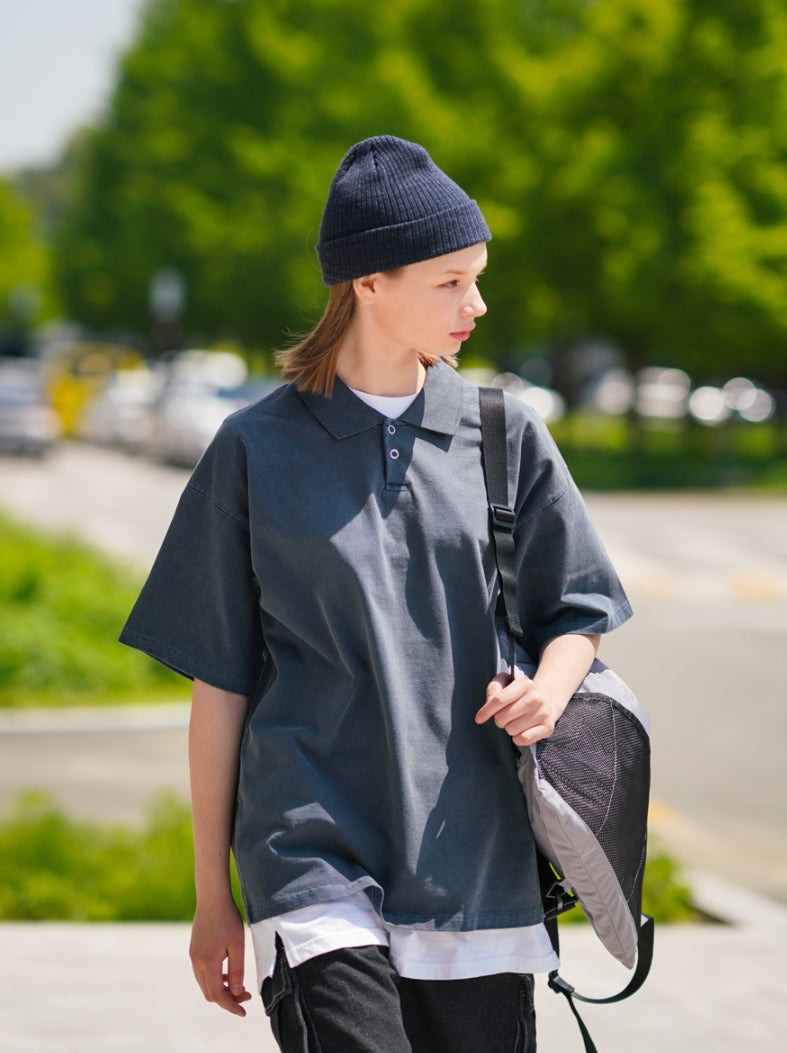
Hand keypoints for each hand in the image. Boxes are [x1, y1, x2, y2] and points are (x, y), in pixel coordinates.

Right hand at [190, 895, 251, 1016]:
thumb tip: (237, 992)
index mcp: (208, 963)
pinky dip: (216, 979)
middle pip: (210, 993)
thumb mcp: (238, 945)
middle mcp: (197, 963)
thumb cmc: (228, 919)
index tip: (243, 1012)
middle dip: (228, 999)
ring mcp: (194, 957)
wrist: (212, 898)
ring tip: (240, 985)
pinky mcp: (194, 951)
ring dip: (222, 989)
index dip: (231, 1006)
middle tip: (246, 996)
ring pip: (206, 984)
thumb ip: (237, 970)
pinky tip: (229, 973)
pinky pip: (203, 974)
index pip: (218, 995)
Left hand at [475, 670, 565, 747]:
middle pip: (502, 717)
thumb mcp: (506, 682)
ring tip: (516, 721)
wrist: (548, 698)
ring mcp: (543, 713)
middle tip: (505, 716)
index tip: (479, 718)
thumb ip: (494, 689)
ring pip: (511, 730)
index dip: (486, 711)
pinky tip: (521, 730)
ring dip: (509, 728)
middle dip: (499, 719)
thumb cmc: (520, 692)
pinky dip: (518, 738)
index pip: (499, 700)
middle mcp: (535, 698)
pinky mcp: (548, 727)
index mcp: (524, 684)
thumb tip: (488, 704)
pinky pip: (523, 739)